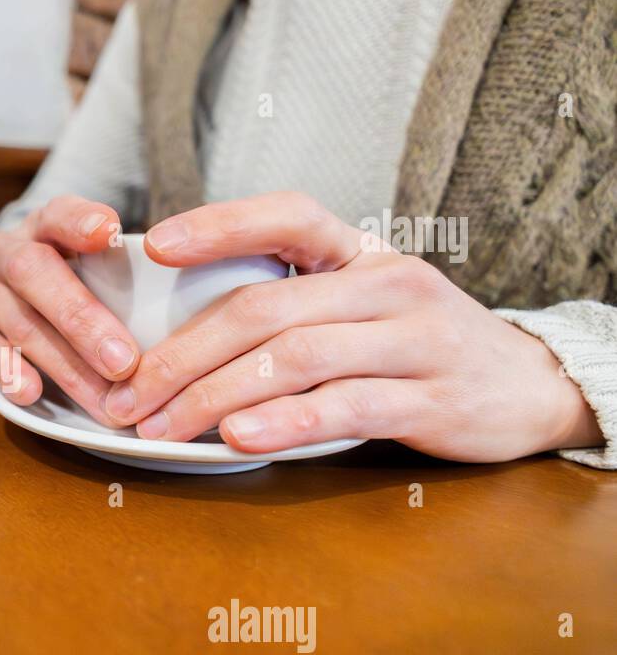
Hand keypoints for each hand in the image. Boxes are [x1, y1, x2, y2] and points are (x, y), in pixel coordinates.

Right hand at [0, 195, 139, 424]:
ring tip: (103, 400)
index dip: (81, 222)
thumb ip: (123, 276)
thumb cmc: (75, 282)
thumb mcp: (96, 265)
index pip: (60, 214)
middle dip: (81, 320)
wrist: (13, 296)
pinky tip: (33, 392)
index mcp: (45, 226)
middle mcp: (7, 253)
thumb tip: (177, 315)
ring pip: (20, 323)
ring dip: (65, 365)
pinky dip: (10, 372)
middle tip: (124, 362)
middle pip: (34, 274)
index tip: (109, 231)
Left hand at [101, 192, 602, 461]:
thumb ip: (292, 306)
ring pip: (294, 359)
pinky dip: (285, 422)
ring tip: (160, 427)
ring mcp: (414, 340)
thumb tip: (180, 334)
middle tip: (126, 394)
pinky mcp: (432, 400)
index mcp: (361, 253)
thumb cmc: (416, 346)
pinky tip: (237, 438)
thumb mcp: (362, 305)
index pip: (287, 216)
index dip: (219, 225)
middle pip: (264, 308)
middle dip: (181, 355)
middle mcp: (388, 284)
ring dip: (214, 396)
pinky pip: (345, 407)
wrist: (528, 386)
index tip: (153, 247)